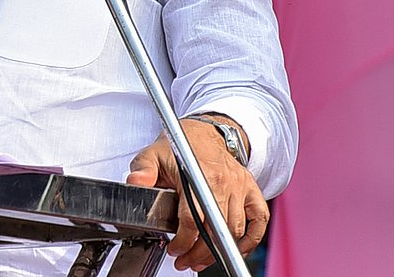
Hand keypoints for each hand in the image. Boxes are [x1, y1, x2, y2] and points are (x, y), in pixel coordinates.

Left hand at [125, 120, 268, 271]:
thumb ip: (142, 170)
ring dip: (220, 251)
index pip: (193, 219)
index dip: (183, 241)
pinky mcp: (251, 190)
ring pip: (236, 230)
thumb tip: (134, 182)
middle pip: (216, 230)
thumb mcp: (153, 154)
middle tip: (186, 261)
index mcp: (198, 174)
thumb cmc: (179, 145)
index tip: (174, 249)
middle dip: (200, 252)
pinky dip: (251, 240)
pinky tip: (236, 249)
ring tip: (202, 260)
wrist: (205, 132)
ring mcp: (240, 187)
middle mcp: (223, 182)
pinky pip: (259, 221)